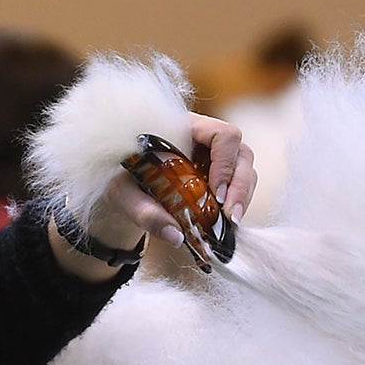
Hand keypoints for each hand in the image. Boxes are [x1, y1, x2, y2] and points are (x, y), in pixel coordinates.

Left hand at [88, 112, 258, 249]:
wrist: (120, 187)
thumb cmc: (119, 180)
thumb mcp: (122, 194)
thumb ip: (145, 213)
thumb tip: (176, 237)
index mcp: (183, 128)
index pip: (223, 134)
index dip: (225, 163)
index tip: (216, 193)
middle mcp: (204, 139)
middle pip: (241, 152)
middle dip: (240, 186)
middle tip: (229, 218)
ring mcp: (214, 158)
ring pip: (245, 170)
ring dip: (242, 198)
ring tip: (229, 224)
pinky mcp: (217, 177)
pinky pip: (239, 187)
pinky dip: (236, 206)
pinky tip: (224, 223)